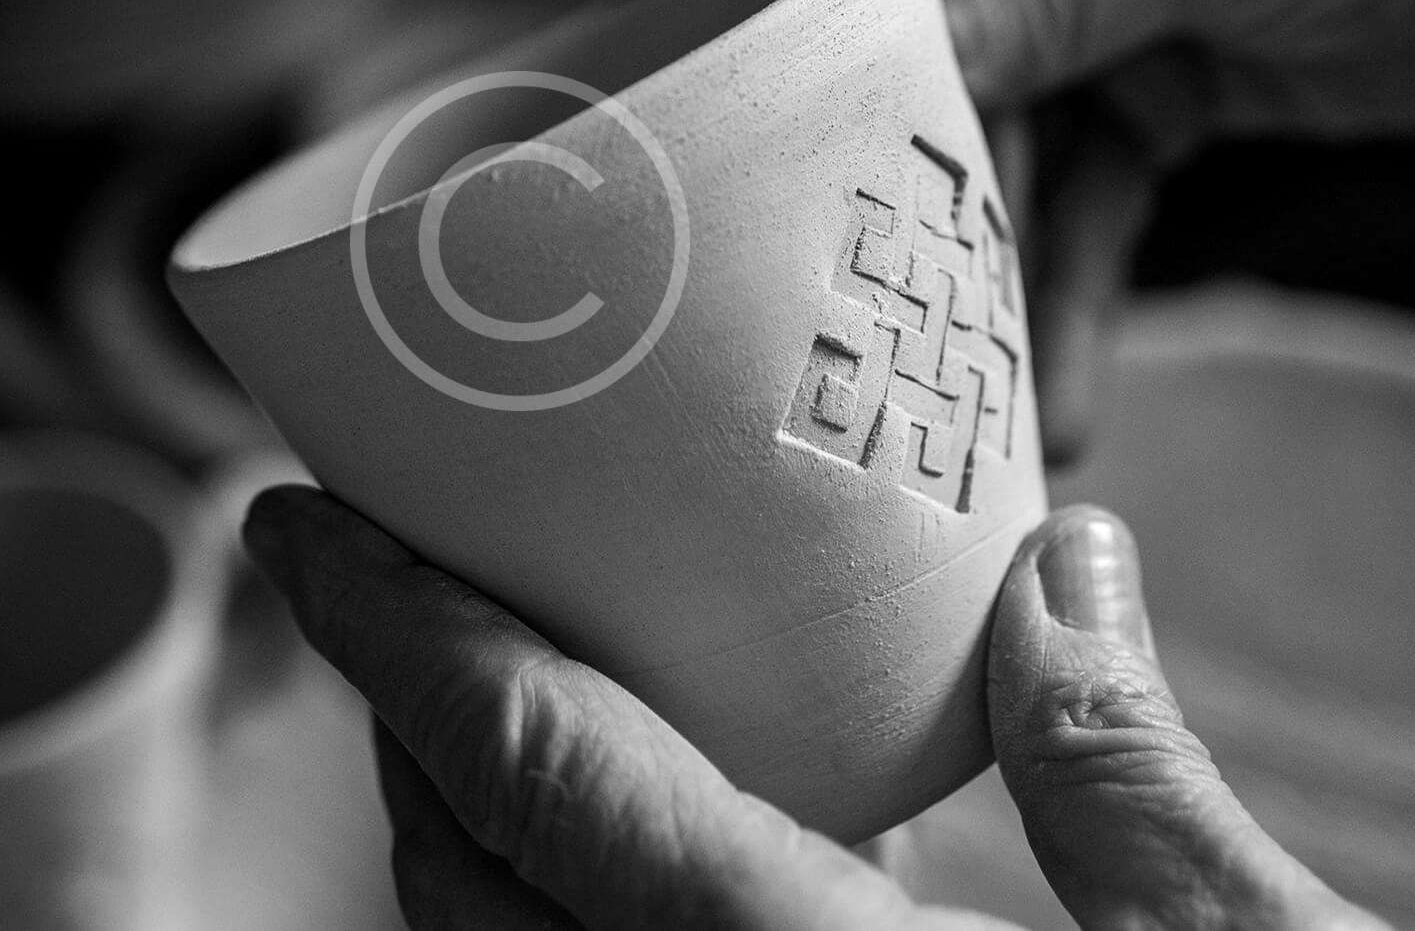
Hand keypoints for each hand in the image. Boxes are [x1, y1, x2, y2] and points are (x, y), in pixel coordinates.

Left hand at [242, 487, 1381, 929]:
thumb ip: (1124, 765)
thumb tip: (1061, 557)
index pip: (519, 767)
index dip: (384, 628)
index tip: (290, 522)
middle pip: (457, 874)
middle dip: (395, 712)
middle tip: (388, 573)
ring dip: (450, 818)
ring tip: (471, 683)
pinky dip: (539, 907)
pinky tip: (618, 839)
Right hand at [752, 0, 1414, 457]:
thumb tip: (870, 60)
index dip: (765, 3)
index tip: (743, 135)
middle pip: (882, 42)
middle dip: (876, 177)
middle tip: (851, 306)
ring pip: (976, 142)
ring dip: (976, 267)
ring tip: (964, 395)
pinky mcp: (1139, 80)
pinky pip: (1074, 194)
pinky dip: (1067, 286)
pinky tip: (1057, 391)